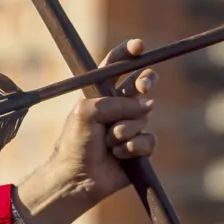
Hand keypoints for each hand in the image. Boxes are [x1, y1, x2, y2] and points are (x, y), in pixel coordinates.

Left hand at [44, 38, 158, 205]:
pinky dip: (132, 148)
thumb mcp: (86, 112)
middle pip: (142, 84)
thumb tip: (147, 106)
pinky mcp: (140, 148)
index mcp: (101, 94)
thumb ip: (115, 102)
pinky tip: (118, 156)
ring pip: (143, 117)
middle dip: (146, 81)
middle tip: (144, 87)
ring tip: (108, 143)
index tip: (139, 46)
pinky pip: (148, 140)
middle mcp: (118, 107)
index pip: (116, 66)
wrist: (77, 177)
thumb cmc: (75, 142)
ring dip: (125, 130)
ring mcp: (131, 126)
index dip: (128, 53)